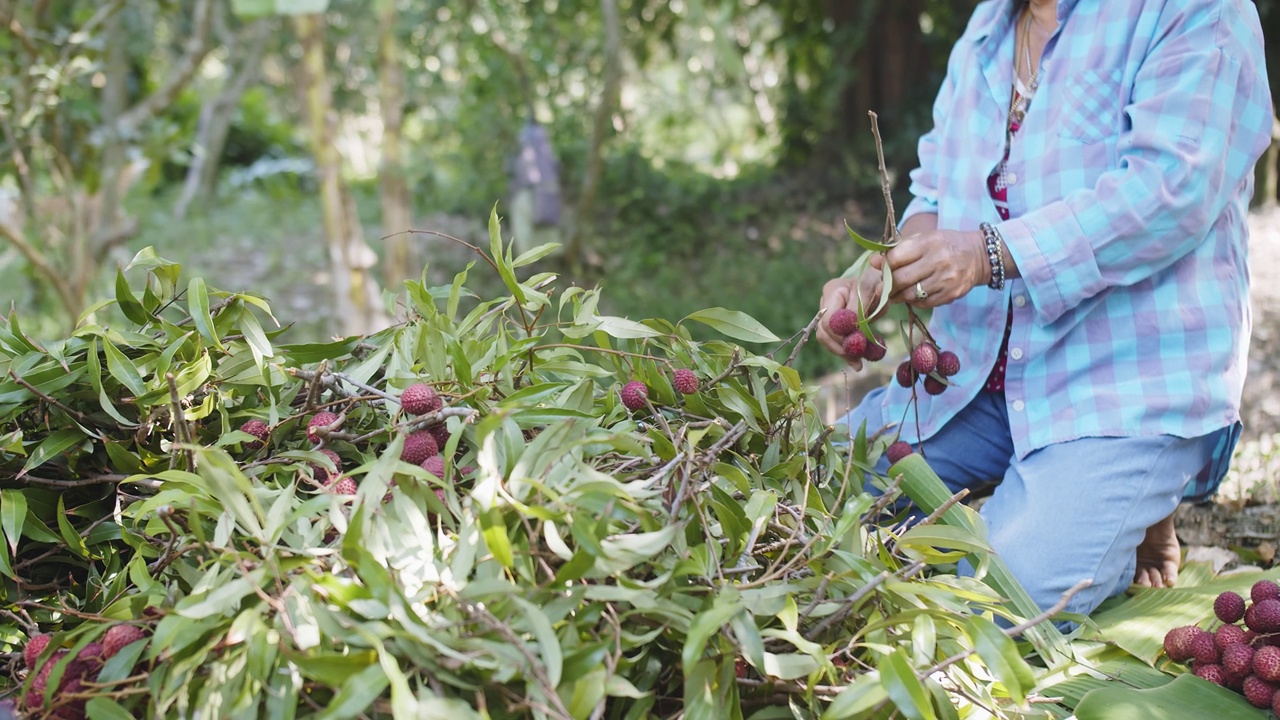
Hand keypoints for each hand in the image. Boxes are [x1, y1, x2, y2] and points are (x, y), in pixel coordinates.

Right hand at [817, 267, 882, 369]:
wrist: (877, 281)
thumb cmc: (876, 282)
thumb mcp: (873, 289)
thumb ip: (861, 306)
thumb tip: (854, 324)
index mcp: (832, 290)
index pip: (829, 320)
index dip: (842, 334)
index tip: (859, 342)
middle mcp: (825, 302)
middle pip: (824, 332)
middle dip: (841, 347)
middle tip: (858, 358)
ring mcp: (827, 314)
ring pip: (826, 339)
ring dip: (842, 352)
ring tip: (859, 363)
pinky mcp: (833, 325)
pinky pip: (834, 342)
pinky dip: (845, 353)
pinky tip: (857, 364)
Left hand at [871, 229, 988, 306]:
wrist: (979, 255)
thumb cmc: (944, 245)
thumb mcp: (924, 239)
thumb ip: (898, 250)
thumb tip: (873, 262)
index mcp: (930, 242)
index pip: (895, 258)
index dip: (885, 266)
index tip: (884, 268)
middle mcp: (939, 261)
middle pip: (901, 279)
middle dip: (888, 284)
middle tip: (886, 284)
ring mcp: (946, 279)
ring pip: (910, 295)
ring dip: (898, 296)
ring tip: (897, 292)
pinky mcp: (951, 294)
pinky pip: (924, 303)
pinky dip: (914, 301)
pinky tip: (914, 294)